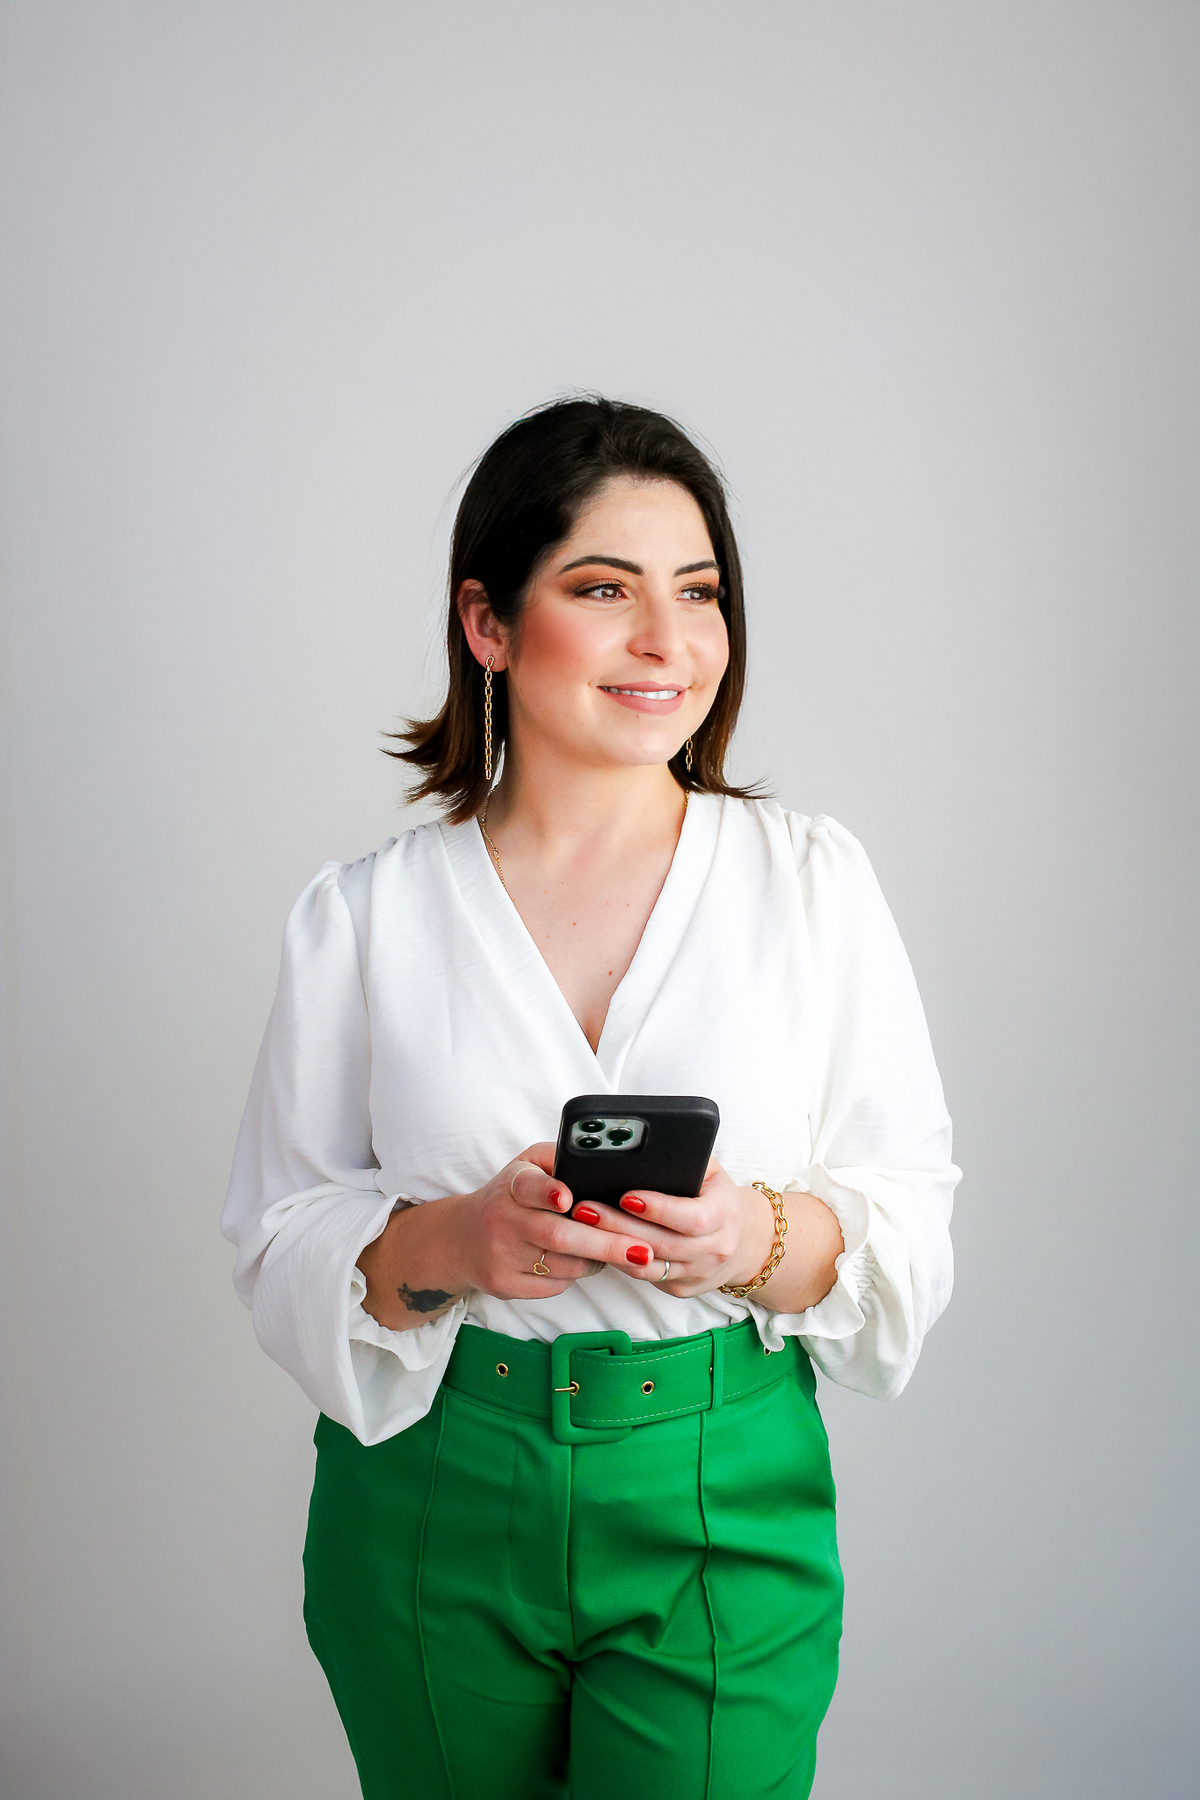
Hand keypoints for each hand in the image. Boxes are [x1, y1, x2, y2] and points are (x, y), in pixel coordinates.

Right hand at [357, 1142, 662, 1326]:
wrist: (459, 1240)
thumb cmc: (509, 1196)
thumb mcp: (526, 1166)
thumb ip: (560, 1159)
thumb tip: (605, 1162)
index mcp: (512, 1184)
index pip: (529, 1186)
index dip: (549, 1191)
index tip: (567, 1198)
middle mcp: (502, 1219)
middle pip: (559, 1236)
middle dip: (606, 1245)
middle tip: (642, 1250)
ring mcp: (500, 1256)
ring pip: (565, 1265)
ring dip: (597, 1260)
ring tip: (614, 1249)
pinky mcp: (503, 1285)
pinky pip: (555, 1285)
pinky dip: (575, 1275)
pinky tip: (579, 1262)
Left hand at [569, 1159, 774, 1297]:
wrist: (743, 1240)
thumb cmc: (717, 1197)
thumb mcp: (711, 1172)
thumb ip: (684, 1160)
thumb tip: (644, 1147)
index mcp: (724, 1215)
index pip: (692, 1218)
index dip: (658, 1209)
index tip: (626, 1196)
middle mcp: (715, 1249)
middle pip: (662, 1243)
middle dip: (620, 1226)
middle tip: (586, 1208)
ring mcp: (698, 1273)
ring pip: (649, 1266)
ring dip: (613, 1246)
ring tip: (583, 1225)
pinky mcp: (682, 1288)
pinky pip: (647, 1277)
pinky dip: (621, 1261)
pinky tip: (598, 1243)